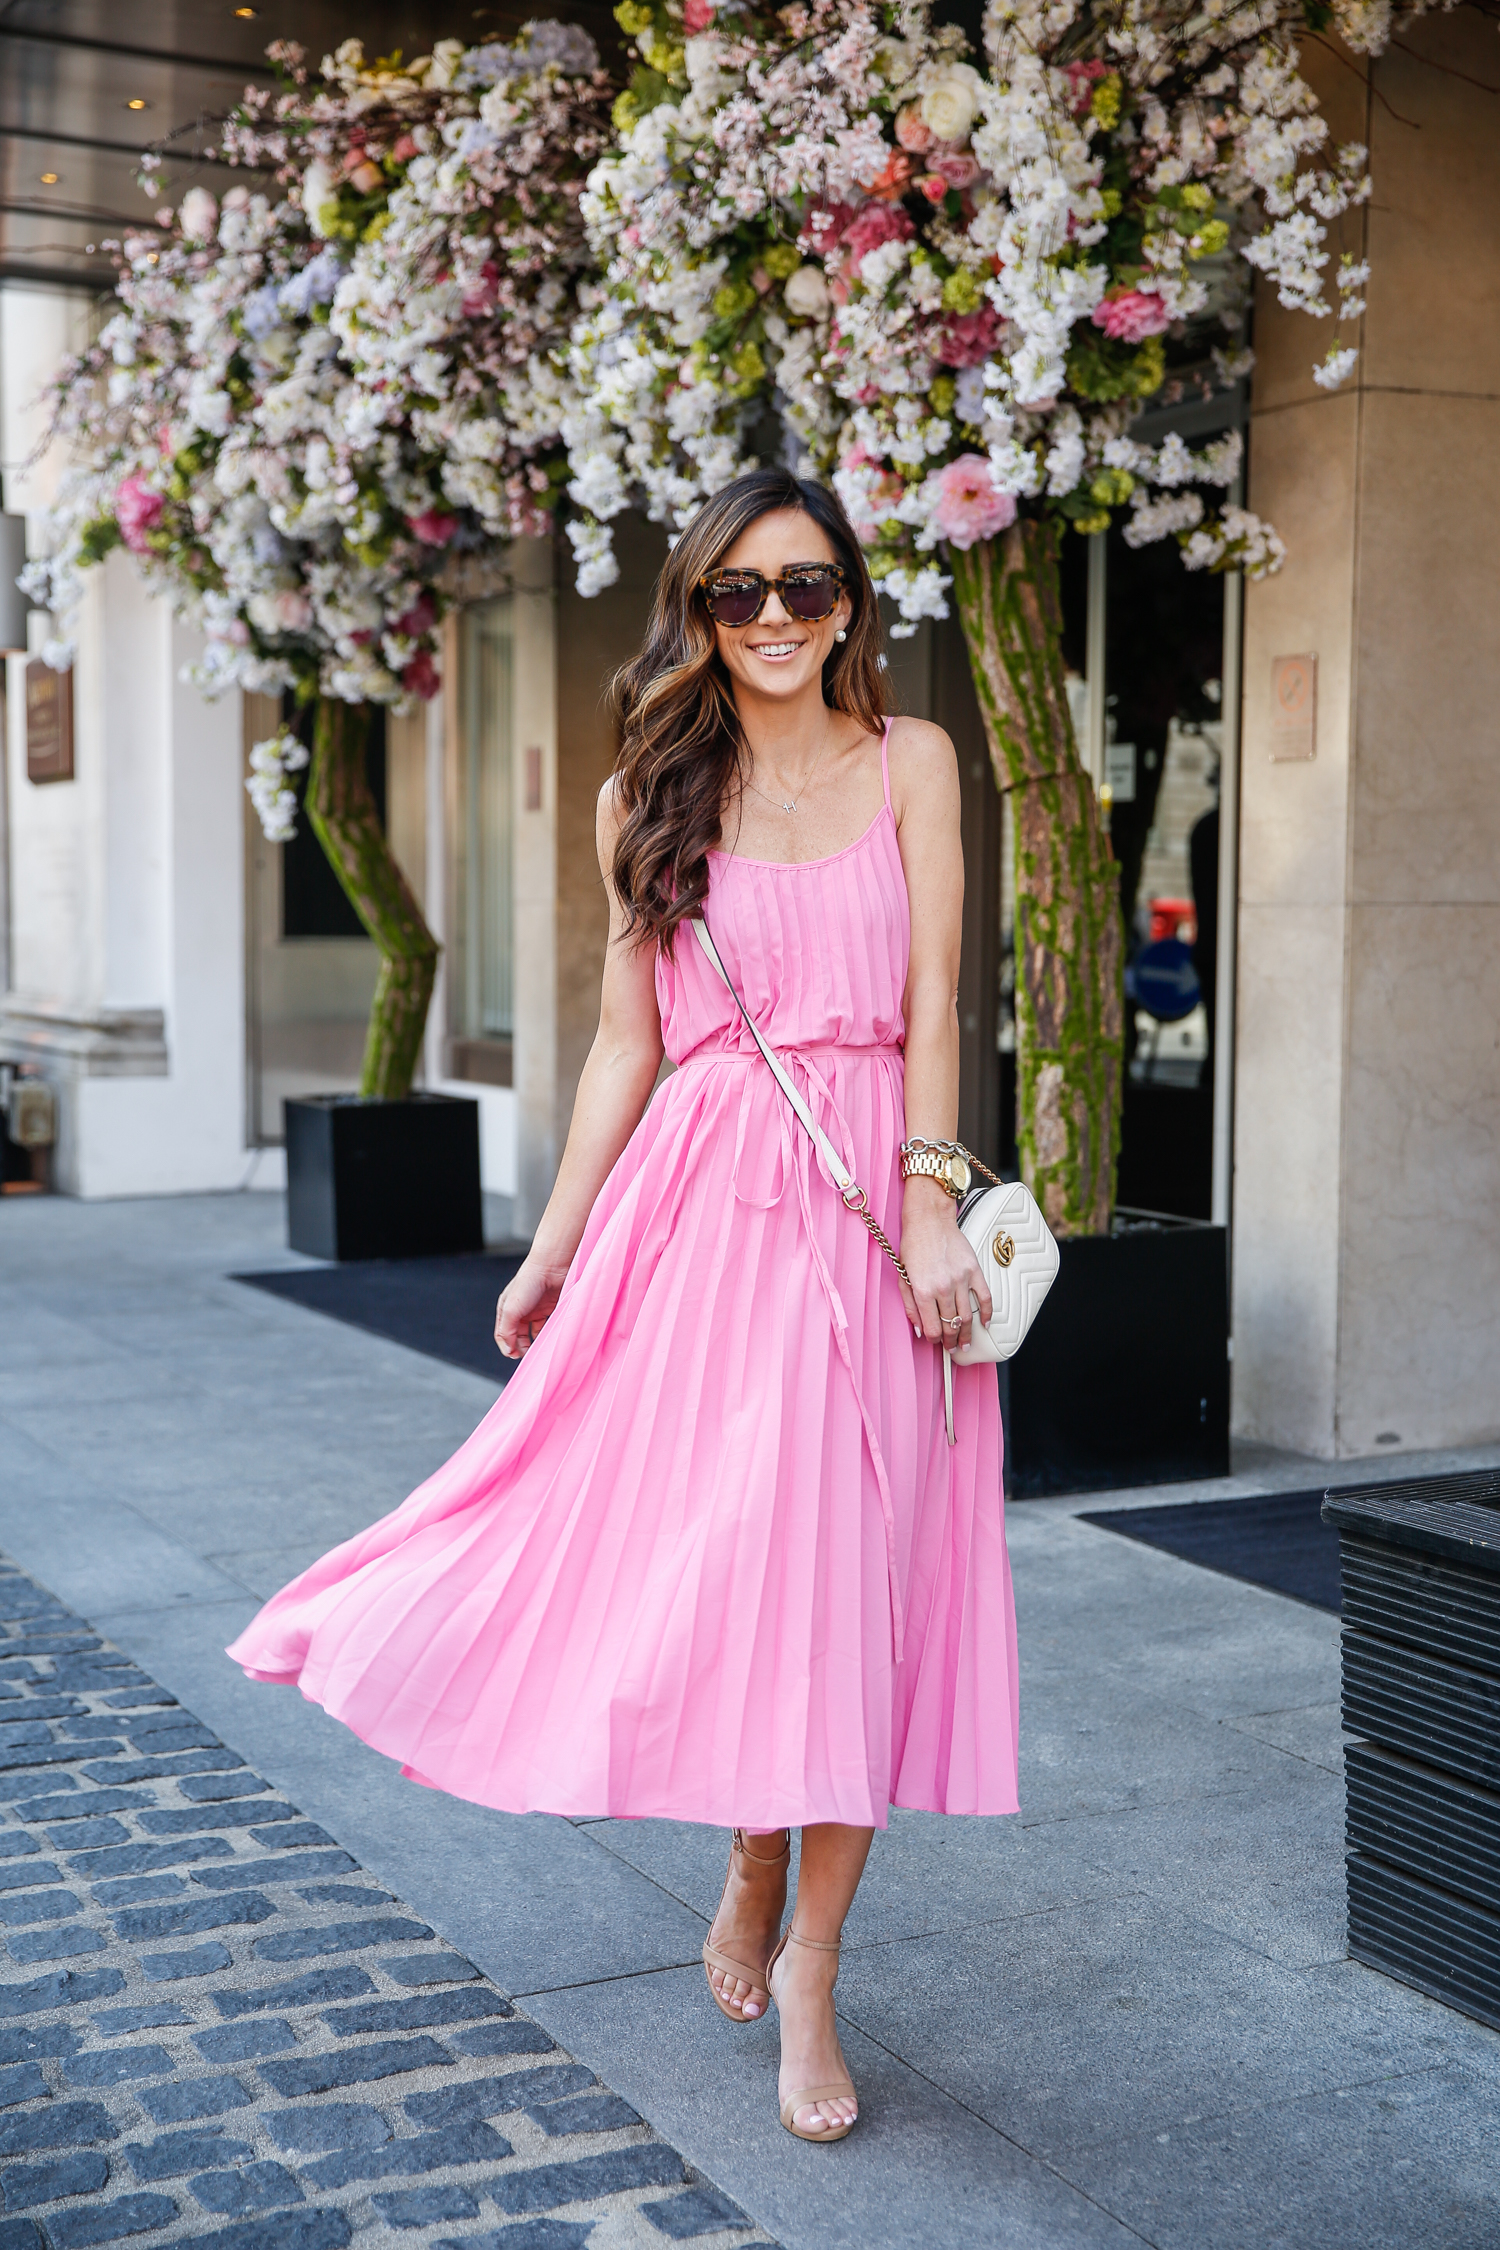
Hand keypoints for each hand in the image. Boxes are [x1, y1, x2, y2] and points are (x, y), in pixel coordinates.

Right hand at [495, 1254, 569, 1358]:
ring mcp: (534, 1310)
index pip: (502, 1334)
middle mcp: (519, 1310)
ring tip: (537, 1352)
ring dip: (532, 1343)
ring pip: (531, 1333)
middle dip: (520, 1347)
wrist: (552, 1266)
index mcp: (506, 1308)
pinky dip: (544, 1335)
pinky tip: (547, 1341)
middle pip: (516, 1335)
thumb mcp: (511, 1309)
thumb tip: (508, 1350)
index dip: (507, 1346)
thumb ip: (507, 1331)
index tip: (515, 1355)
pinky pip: (545, 1327)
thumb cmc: (529, 1283)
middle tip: (526, 1356)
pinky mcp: (549, 1309)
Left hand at [897, 1179, 991, 1349]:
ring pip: (967, 1316)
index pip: (932, 1327)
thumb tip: (919, 1329)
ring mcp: (961, 1279)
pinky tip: (985, 1324)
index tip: (935, 1341)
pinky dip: (987, 1314)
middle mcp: (943, 1287)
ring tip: (965, 1344)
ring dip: (967, 1334)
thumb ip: (910, 1306)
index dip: (934, 1339)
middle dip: (951, 1342)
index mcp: (923, 1290)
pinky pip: (985, 1297)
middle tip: (952, 1349)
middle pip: (950, 1324)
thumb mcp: (902, 1277)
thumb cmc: (913, 1246)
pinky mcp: (974, 1270)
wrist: (929, 1220)